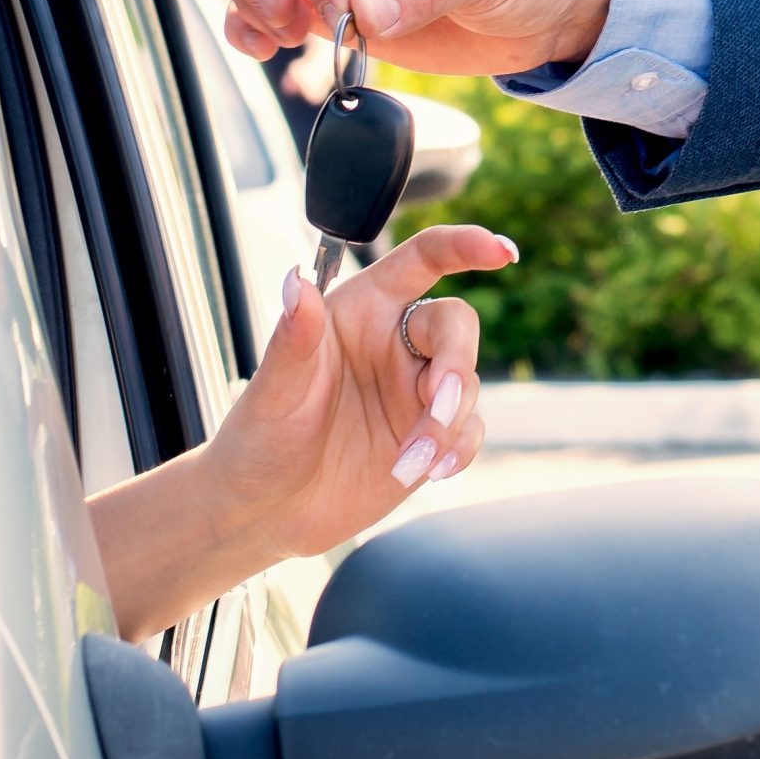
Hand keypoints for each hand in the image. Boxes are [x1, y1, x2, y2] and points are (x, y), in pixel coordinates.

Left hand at [87, 224, 517, 638]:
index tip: (499, 251)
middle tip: (438, 405)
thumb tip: (297, 281)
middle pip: (456, 325)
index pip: (420, 260)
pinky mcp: (430, 433)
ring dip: (448, 423)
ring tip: (410, 462)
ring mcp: (414, 389)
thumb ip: (294, 337)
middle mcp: (393, 341)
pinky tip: (430, 471)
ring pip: (468, 384)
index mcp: (358, 310)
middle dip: (458, 365)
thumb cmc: (259, 440)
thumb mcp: (274, 391)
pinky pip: (470, 429)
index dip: (463, 246)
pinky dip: (459, 449)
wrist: (267, 512)